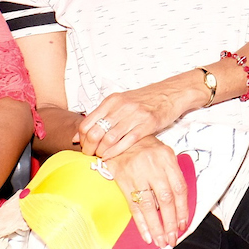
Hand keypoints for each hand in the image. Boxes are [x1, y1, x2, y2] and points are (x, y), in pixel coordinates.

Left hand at [77, 81, 192, 159]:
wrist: (171, 92)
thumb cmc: (145, 100)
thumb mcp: (120, 103)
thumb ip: (100, 117)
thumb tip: (77, 137)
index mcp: (112, 101)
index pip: (86, 123)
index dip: (82, 139)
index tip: (85, 146)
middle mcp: (121, 107)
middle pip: (95, 133)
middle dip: (89, 148)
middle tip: (91, 155)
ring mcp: (135, 115)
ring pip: (109, 139)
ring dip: (102, 152)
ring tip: (102, 156)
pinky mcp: (148, 124)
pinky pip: (127, 141)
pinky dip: (116, 151)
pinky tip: (112, 156)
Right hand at [107, 136, 188, 248]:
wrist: (118, 138)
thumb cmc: (145, 148)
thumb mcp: (163, 153)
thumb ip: (172, 174)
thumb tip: (179, 204)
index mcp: (167, 158)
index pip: (179, 188)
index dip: (183, 208)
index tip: (183, 224)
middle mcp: (154, 166)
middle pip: (166, 199)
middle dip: (170, 222)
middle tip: (172, 239)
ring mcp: (138, 174)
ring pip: (150, 205)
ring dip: (156, 226)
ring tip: (161, 241)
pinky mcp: (123, 181)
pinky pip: (134, 205)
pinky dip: (141, 222)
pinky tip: (146, 235)